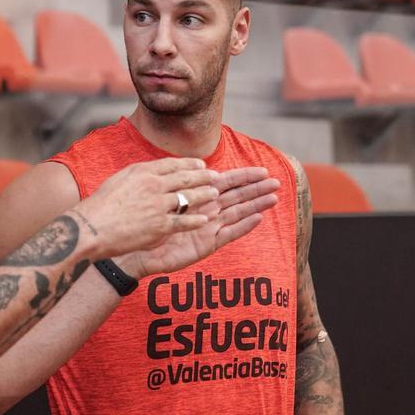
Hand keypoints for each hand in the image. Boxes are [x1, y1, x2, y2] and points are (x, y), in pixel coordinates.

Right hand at [72, 157, 219, 260]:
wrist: (90, 228)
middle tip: (216, 177)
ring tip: (214, 195)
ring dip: (204, 195)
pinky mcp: (159, 226)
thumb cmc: (99, 206)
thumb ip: (137, 175)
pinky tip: (205, 220)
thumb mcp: (118, 180)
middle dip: (203, 177)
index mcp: (142, 172)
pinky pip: (184, 222)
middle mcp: (153, 186)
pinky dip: (196, 220)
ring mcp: (158, 206)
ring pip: (188, 198)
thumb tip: (151, 173)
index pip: (172, 164)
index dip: (190, 164)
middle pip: (185, 178)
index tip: (201, 165)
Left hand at [119, 167, 280, 277]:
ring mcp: (209, 229)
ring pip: (237, 213)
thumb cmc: (148, 223)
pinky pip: (228, 233)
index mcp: (197, 198)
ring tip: (274, 198)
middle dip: (256, 189)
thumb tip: (196, 165)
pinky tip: (257, 218)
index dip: (243, 177)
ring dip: (255, 205)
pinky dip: (243, 226)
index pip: (225, 184)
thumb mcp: (165, 198)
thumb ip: (182, 183)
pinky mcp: (207, 244)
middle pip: (237, 197)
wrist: (137, 249)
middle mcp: (207, 212)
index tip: (261, 170)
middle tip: (277, 181)